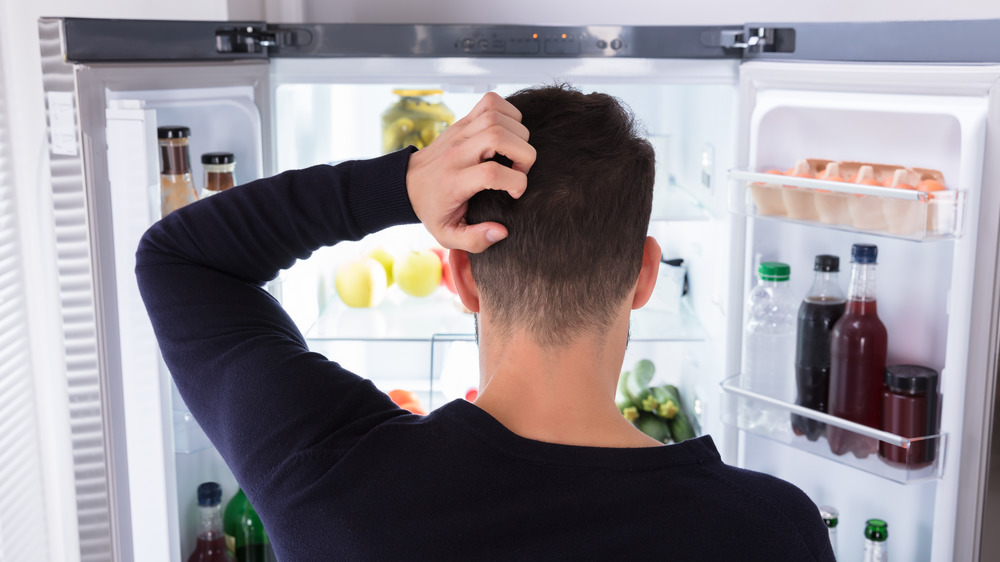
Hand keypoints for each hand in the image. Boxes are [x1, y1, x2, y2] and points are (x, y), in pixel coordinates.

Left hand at [406, 92, 535, 252]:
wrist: (407, 184)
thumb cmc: (433, 210)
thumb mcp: (447, 235)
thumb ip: (475, 240)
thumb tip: (501, 232)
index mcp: (454, 181)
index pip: (491, 173)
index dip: (515, 182)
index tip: (515, 194)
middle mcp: (457, 153)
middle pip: (498, 135)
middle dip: (523, 153)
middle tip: (520, 170)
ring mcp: (459, 132)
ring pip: (497, 116)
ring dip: (518, 133)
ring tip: (515, 154)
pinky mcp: (462, 121)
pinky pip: (491, 101)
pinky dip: (509, 112)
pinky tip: (509, 133)